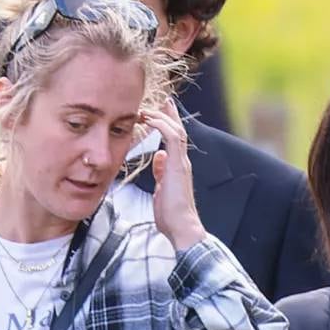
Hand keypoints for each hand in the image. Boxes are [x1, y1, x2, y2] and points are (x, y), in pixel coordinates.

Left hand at [142, 99, 205, 252]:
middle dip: (169, 114)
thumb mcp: (162, 189)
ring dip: (161, 117)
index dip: (167, 125)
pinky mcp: (178, 164)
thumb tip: (158, 158)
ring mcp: (181, 162)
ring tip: (147, 109)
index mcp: (177, 168)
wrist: (182, 228)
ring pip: (176, 129)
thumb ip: (160, 173)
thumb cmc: (171, 217)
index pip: (174, 141)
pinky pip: (172, 136)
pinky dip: (161, 124)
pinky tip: (149, 119)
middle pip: (178, 130)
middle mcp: (182, 162)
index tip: (157, 114)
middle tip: (162, 101)